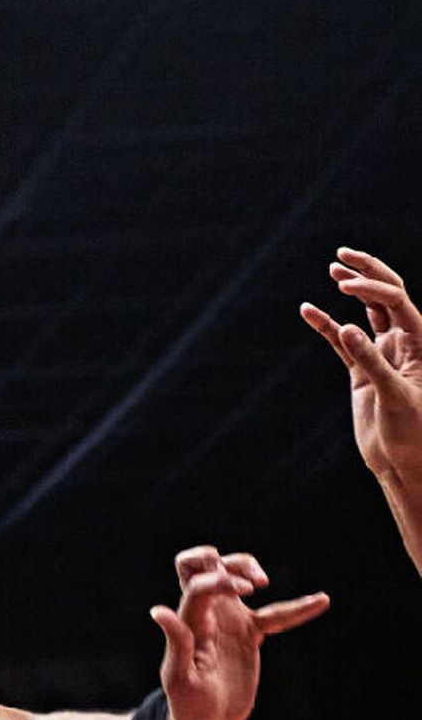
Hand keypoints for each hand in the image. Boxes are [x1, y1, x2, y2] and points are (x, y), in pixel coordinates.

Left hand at [151, 545, 328, 719]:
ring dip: (248, 568)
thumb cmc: (186, 701)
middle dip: (229, 564)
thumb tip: (158, 611)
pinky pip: (277, 616)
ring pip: (236, 576)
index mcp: (190, 619)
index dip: (219, 580)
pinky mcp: (250, 634)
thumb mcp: (178, 676)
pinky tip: (322, 600)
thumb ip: (177, 642)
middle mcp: (208, 612)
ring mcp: (230, 620)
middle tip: (252, 585)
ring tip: (262, 583)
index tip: (244, 592)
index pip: (199, 584)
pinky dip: (299, 609)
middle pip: (210, 565)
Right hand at [301, 247, 421, 490]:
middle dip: (368, 273)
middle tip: (343, 254)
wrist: (405, 466)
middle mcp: (404, 344)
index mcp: (421, 344)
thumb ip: (372, 363)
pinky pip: (342, 342)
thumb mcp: (396, 398)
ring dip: (352, 290)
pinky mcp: (363, 373)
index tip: (344, 287)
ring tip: (334, 269)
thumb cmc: (414, 434)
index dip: (372, 288)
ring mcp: (383, 356)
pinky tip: (308, 311)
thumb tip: (347, 328)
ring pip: (367, 313)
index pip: (396, 301)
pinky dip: (326, 326)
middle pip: (387, 296)